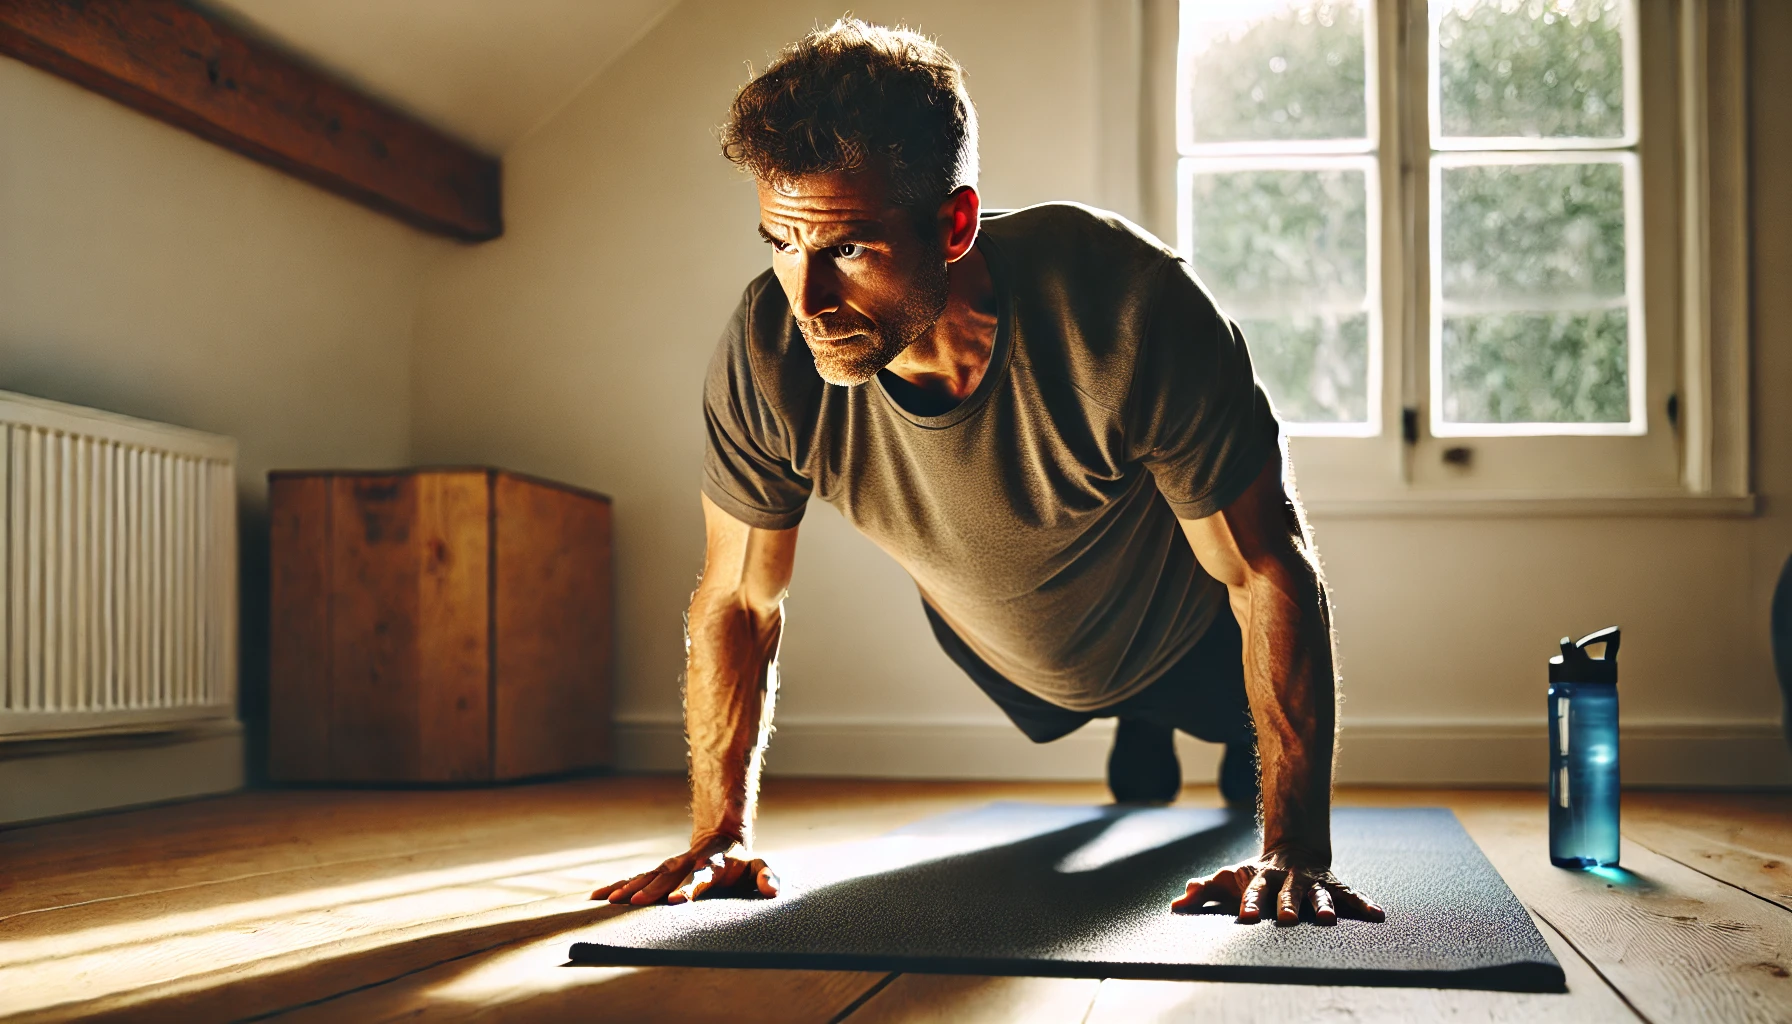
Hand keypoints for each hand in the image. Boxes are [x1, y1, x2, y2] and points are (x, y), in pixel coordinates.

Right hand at [591, 834, 778, 905]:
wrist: (720, 839)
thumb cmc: (740, 862)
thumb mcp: (758, 866)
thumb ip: (767, 876)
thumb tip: (773, 890)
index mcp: (711, 864)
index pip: (701, 876)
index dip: (691, 887)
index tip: (678, 900)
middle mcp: (686, 864)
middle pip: (667, 876)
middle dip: (652, 889)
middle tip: (635, 903)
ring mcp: (670, 867)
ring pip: (647, 876)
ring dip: (630, 888)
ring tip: (611, 901)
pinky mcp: (658, 872)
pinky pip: (636, 878)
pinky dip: (617, 886)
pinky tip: (597, 897)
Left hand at [1171, 852, 1383, 924]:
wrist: (1292, 849)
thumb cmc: (1254, 874)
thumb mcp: (1229, 879)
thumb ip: (1204, 890)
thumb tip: (1176, 904)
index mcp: (1262, 878)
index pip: (1253, 891)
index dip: (1250, 903)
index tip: (1245, 917)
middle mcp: (1288, 879)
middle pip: (1287, 893)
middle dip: (1287, 905)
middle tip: (1286, 919)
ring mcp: (1312, 882)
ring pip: (1319, 894)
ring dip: (1322, 906)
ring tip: (1327, 920)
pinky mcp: (1333, 886)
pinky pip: (1350, 895)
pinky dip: (1363, 904)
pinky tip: (1377, 915)